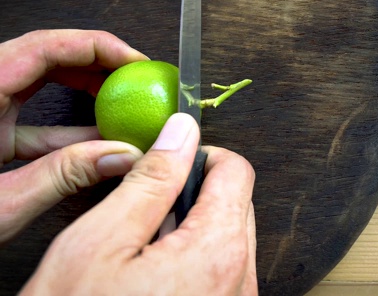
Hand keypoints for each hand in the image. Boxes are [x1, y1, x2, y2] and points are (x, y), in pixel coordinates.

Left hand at [0, 29, 148, 242]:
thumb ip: (62, 177)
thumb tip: (117, 156)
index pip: (44, 47)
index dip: (97, 47)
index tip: (133, 62)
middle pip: (46, 57)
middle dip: (97, 65)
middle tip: (134, 79)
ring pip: (40, 84)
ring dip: (85, 94)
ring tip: (121, 106)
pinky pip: (32, 118)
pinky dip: (67, 127)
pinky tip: (97, 141)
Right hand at [21, 113, 257, 294]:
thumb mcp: (101, 243)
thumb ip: (150, 180)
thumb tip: (181, 134)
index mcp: (216, 251)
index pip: (237, 171)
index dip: (201, 156)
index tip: (172, 162)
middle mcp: (239, 280)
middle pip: (237, 203)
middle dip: (196, 193)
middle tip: (148, 211)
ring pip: (231, 237)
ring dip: (194, 227)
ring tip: (145, 251)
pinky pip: (224, 270)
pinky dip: (196, 258)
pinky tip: (155, 276)